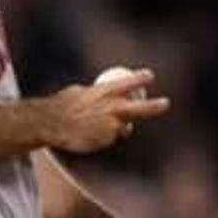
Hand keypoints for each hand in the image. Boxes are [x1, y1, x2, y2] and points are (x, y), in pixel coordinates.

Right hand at [43, 68, 169, 152]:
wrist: (53, 124)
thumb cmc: (62, 105)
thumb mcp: (80, 92)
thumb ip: (96, 93)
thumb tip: (100, 92)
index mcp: (106, 92)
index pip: (131, 82)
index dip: (142, 78)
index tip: (150, 76)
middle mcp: (113, 108)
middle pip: (142, 108)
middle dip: (156, 106)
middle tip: (165, 103)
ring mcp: (111, 126)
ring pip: (124, 127)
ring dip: (118, 127)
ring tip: (97, 125)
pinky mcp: (106, 140)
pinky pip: (110, 138)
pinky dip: (104, 136)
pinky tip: (89, 134)